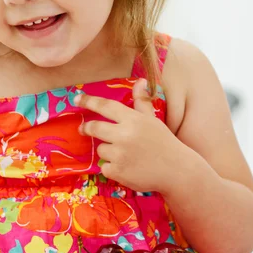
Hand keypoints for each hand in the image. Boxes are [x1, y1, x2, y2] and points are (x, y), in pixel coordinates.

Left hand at [75, 78, 184, 194]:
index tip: (76, 99)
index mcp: (133, 119)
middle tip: (84, 128)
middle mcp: (125, 134)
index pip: (105, 106)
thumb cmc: (164, 143)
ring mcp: (120, 154)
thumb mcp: (153, 119)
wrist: (176, 171)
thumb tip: (140, 82)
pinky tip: (127, 167)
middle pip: (94, 127)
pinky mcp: (117, 171)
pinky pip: (104, 166)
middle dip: (87, 128)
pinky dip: (112, 168)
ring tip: (126, 155)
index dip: (89, 101)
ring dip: (108, 151)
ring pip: (100, 149)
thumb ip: (141, 101)